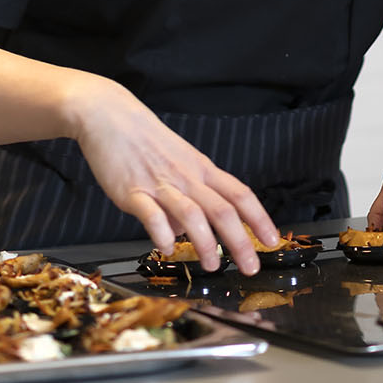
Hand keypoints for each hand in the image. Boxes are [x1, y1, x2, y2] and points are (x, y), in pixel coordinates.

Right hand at [65, 73, 279, 274]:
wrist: (109, 115)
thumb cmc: (145, 139)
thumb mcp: (178, 161)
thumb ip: (189, 195)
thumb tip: (188, 233)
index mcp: (201, 168)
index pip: (239, 194)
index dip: (259, 218)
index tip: (273, 241)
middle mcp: (186, 177)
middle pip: (222, 209)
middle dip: (241, 241)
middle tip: (251, 267)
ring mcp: (160, 184)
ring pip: (192, 214)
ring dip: (206, 244)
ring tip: (212, 266)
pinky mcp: (132, 191)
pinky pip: (152, 216)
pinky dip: (162, 235)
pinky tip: (167, 248)